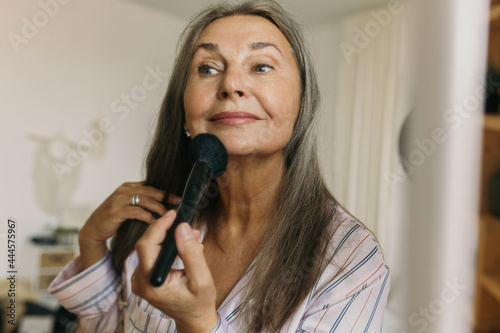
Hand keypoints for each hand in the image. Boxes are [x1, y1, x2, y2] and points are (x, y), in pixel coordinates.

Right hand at [79, 181, 180, 268]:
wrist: (94, 229)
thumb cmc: (115, 219)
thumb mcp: (130, 206)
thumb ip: (143, 202)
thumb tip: (165, 205)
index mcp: (129, 187)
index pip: (152, 186)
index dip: (166, 192)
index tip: (179, 198)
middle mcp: (124, 190)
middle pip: (151, 191)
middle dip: (167, 197)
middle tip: (179, 203)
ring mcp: (118, 199)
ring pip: (144, 200)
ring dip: (158, 207)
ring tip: (168, 215)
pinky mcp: (115, 211)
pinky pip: (135, 211)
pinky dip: (146, 215)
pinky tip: (153, 221)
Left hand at [131, 210, 218, 332]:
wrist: (193, 318)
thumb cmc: (199, 302)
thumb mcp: (201, 279)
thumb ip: (191, 253)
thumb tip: (182, 228)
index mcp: (151, 283)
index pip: (147, 246)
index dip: (158, 226)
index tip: (173, 215)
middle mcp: (140, 282)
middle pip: (145, 244)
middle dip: (165, 230)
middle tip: (186, 224)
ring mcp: (140, 280)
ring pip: (148, 247)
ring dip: (167, 237)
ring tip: (190, 236)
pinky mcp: (143, 277)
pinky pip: (151, 254)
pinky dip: (165, 245)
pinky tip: (181, 245)